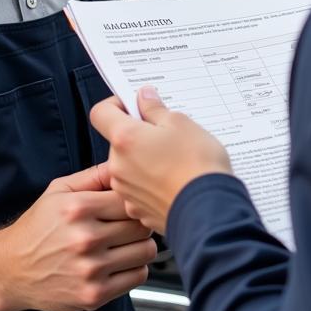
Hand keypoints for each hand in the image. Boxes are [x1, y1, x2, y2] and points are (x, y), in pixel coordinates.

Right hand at [0, 164, 156, 310]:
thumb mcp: (59, 190)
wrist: (11, 270)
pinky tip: (118, 262)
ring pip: (146, 251)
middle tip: (127, 224)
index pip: (129, 200)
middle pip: (141, 225)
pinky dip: (134, 268)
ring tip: (124, 243)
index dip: (133, 201)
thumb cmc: (37, 228)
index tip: (127, 205)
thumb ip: (94, 175)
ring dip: (140, 246)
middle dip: (138, 222)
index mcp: (78, 209)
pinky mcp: (94, 294)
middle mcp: (85, 239)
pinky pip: (138, 276)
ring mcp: (91, 269)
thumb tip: (123, 163)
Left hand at [91, 89, 232, 234]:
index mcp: (125, 139)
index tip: (135, 106)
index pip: (101, 113)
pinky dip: (151, 183)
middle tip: (166, 135)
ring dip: (145, 160)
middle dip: (138, 135)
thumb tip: (144, 98)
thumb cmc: (196, 166)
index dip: (116, 105)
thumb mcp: (180, 123)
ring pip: (129, 166)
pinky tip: (173, 181)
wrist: (210, 212)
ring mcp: (126, 191)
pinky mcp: (138, 210)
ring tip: (175, 161)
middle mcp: (118, 166)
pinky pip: (139, 189)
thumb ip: (155, 108)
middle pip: (118, 142)